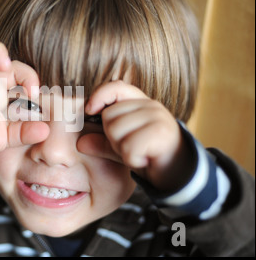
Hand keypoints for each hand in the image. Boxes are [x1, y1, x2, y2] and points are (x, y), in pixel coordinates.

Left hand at [78, 80, 194, 192]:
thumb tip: (80, 143)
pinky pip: (129, 148)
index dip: (99, 95)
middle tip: (130, 147)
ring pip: (117, 133)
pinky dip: (133, 160)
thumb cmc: (148, 155)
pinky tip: (145, 160)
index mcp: (140, 103)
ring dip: (123, 150)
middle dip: (113, 137)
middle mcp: (150, 106)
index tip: (89, 110)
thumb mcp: (122, 147)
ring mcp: (157, 118)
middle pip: (109, 117)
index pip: (116, 87)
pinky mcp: (162, 133)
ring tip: (139, 153)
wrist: (179, 173)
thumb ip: (102, 143)